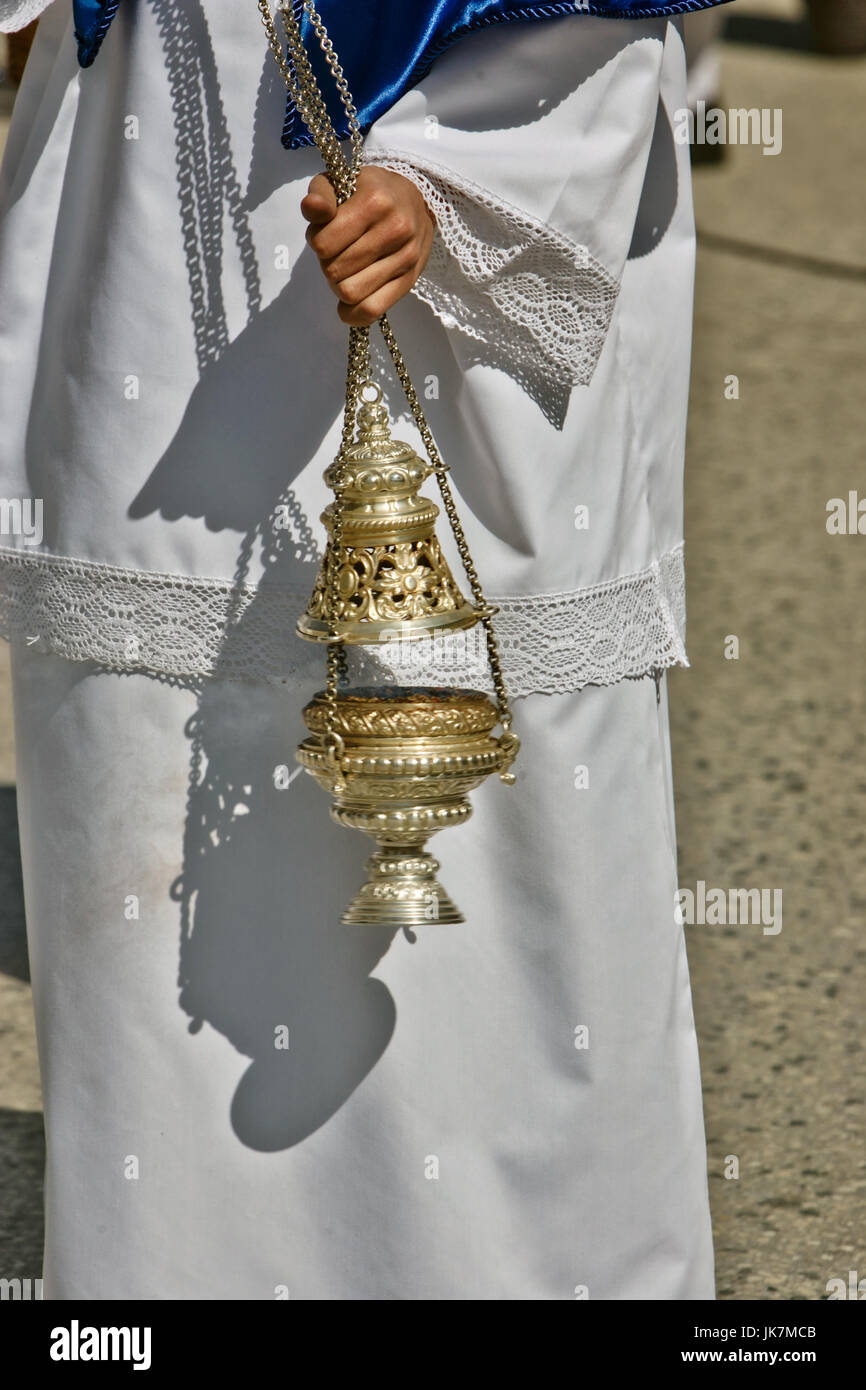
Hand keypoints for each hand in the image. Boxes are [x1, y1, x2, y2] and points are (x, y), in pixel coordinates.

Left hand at [300, 165, 435, 326]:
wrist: (415, 201)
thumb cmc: (370, 192)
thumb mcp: (341, 182)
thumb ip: (321, 195)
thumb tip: (312, 207)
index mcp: (374, 202)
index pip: (324, 244)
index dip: (316, 241)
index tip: (326, 233)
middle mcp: (395, 229)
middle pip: (335, 271)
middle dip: (328, 264)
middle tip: (338, 252)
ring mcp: (406, 257)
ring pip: (350, 293)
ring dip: (339, 286)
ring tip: (347, 270)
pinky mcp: (410, 280)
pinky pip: (372, 310)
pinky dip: (353, 313)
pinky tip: (347, 304)